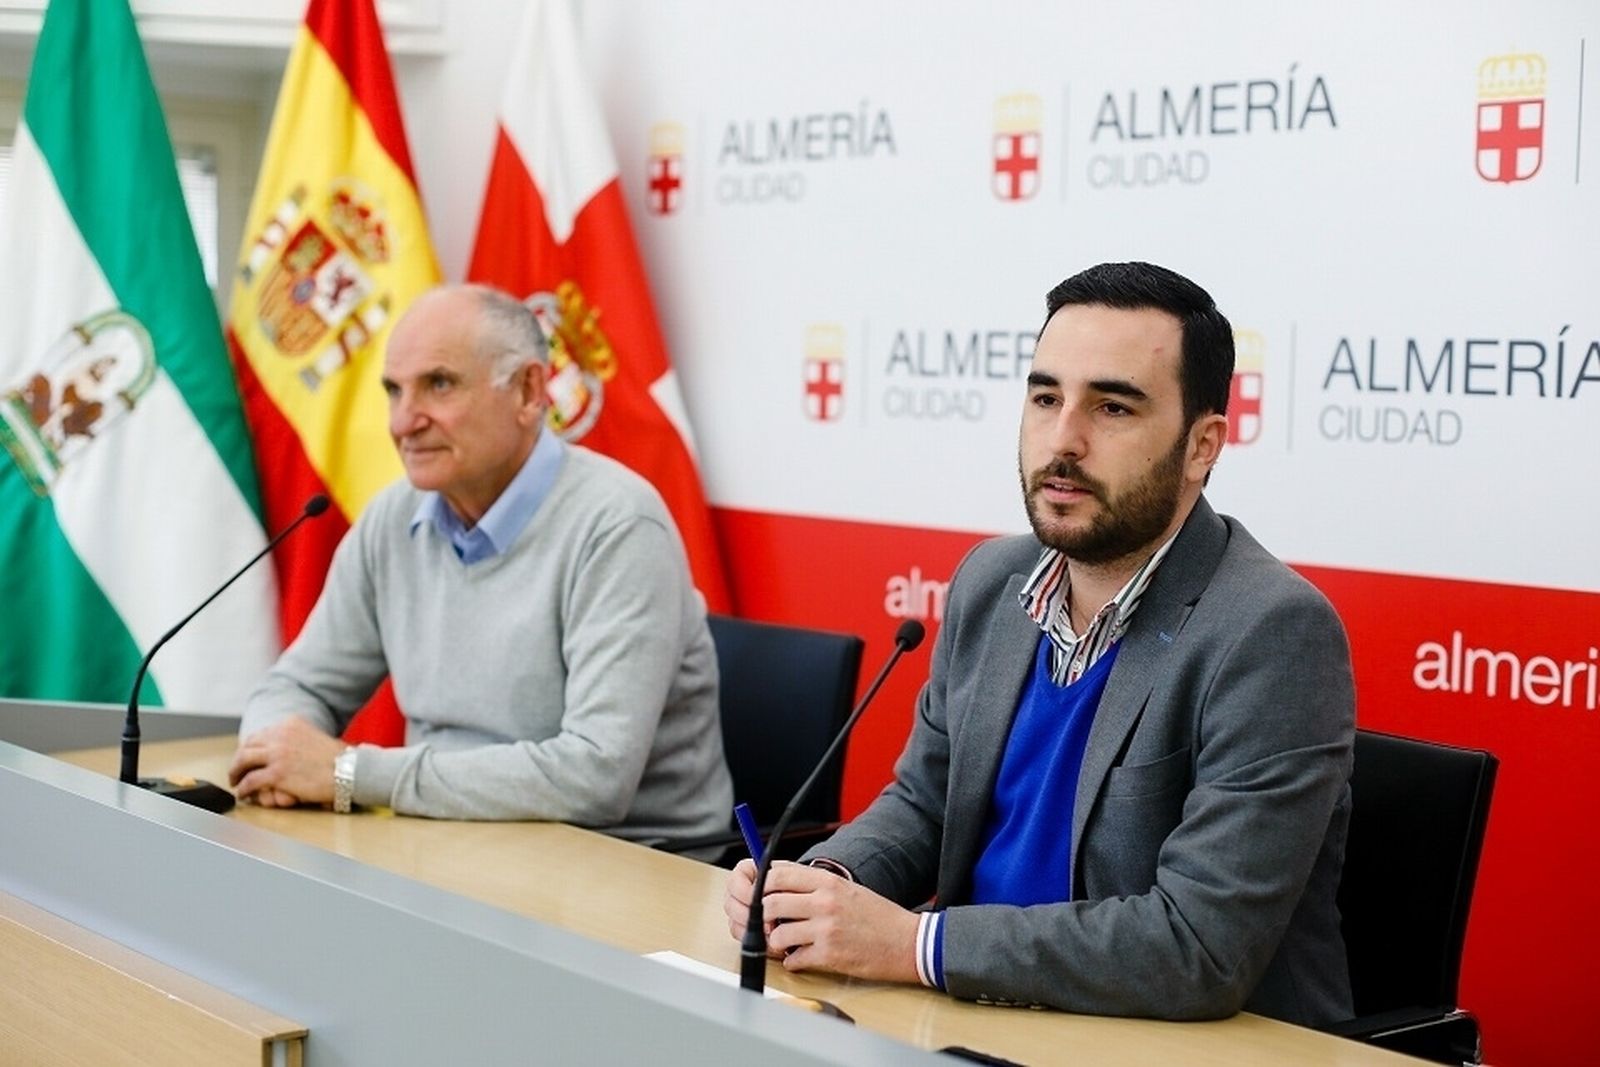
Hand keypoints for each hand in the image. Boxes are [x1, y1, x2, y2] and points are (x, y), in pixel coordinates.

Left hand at [228, 716, 345, 806]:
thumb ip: (298, 739)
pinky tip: (243, 793)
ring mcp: (277, 753)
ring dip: (236, 771)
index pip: (262, 733)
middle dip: (239, 758)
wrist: (350, 770)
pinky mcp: (277, 774)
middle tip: (237, 769)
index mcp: (290, 723)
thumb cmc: (340, 759)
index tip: (249, 755)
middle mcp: (281, 734)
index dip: (252, 747)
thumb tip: (287, 752)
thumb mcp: (315, 737)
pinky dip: (244, 788)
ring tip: (235, 780)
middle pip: (249, 745)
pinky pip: (251, 781)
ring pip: (244, 760)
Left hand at [730, 861, 919, 982]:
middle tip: (770, 923)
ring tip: (788, 943)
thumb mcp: (845, 888)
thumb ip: (814, 884)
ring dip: (777, 942)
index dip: (762, 886)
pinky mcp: (829, 956)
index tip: (762, 895)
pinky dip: (793, 961)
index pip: (777, 875)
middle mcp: (824, 902)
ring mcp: (825, 930)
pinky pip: (793, 960)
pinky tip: (802, 957)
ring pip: (777, 935)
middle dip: (764, 916)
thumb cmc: (877, 915)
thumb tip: (778, 882)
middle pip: (769, 904)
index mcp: (827, 882)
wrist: (906, 941)